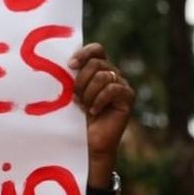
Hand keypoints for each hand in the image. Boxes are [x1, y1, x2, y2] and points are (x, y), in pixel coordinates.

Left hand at [69, 43, 134, 161]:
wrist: (87, 144)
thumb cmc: (75, 120)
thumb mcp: (70, 95)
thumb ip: (71, 78)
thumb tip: (65, 64)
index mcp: (97, 70)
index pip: (96, 50)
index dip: (84, 54)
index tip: (70, 65)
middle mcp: (111, 74)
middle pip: (97, 63)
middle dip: (81, 80)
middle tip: (75, 97)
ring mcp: (121, 85)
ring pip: (103, 76)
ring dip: (89, 93)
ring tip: (84, 107)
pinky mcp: (128, 97)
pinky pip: (113, 89)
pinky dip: (99, 100)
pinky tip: (93, 112)